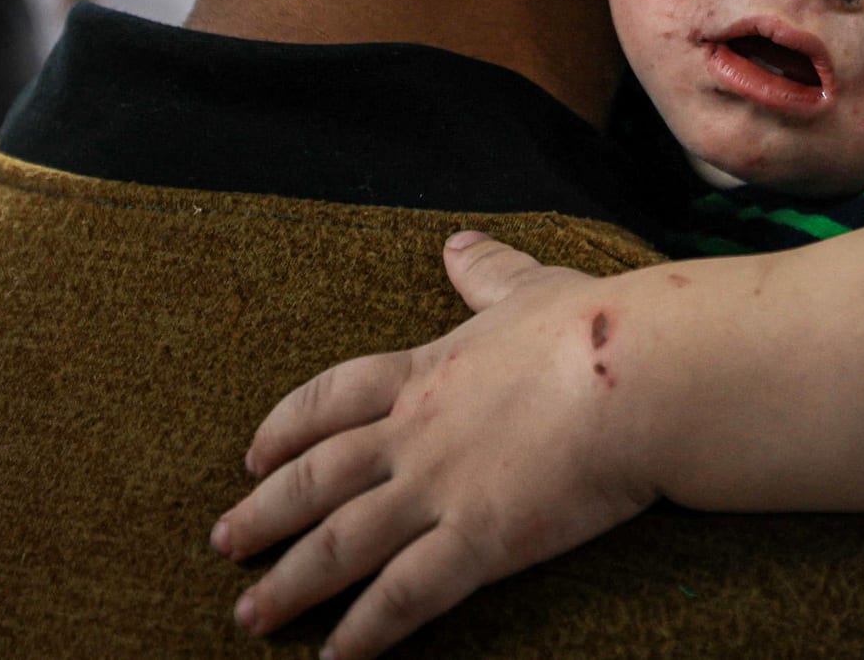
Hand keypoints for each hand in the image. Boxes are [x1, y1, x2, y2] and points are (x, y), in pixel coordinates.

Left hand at [211, 234, 659, 659]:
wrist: (640, 371)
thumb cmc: (596, 326)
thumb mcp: (530, 287)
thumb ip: (487, 272)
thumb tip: (457, 243)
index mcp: (428, 371)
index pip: (332, 398)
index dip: (286, 428)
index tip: (253, 455)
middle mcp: (416, 433)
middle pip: (316, 478)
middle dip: (263, 514)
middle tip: (223, 543)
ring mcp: (439, 489)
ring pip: (340, 544)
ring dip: (290, 583)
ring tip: (249, 614)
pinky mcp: (477, 541)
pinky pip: (403, 597)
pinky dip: (362, 633)